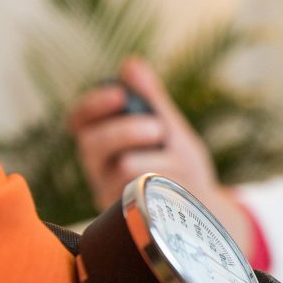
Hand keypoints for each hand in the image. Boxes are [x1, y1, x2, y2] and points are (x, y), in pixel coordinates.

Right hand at [68, 57, 253, 251]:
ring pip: (121, 169)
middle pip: (92, 143)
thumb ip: (150, 99)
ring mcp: (109, 194)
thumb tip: (131, 64)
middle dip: (126, 130)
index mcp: (102, 141)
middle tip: (157, 129)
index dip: (93, 105)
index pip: (80, 119)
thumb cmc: (180, 165)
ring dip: (158, 159)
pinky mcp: (126, 219)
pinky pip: (142, 195)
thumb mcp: (170, 129)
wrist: (202, 209)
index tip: (119, 93)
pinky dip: (167, 183)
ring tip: (177, 163)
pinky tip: (177, 184)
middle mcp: (98, 168)